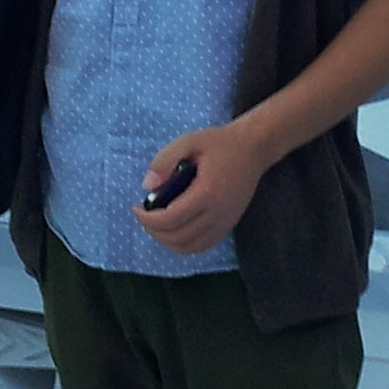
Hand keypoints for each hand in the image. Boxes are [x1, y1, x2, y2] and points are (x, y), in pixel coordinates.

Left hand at [133, 121, 266, 256]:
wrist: (253, 149)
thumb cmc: (219, 143)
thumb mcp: (188, 141)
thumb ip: (164, 160)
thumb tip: (147, 186)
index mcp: (206, 193)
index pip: (170, 219)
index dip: (147, 219)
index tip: (136, 208)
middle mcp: (217, 213)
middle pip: (177, 237)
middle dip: (153, 230)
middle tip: (144, 215)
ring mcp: (225, 223)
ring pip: (189, 247)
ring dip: (167, 240)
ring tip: (156, 223)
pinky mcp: (228, 226)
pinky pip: (202, 246)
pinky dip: (183, 244)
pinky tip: (174, 229)